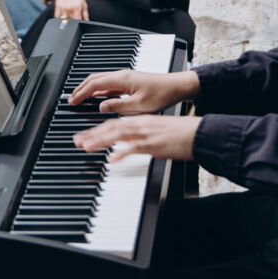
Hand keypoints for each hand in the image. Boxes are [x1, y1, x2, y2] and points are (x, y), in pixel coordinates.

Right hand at [53, 0, 87, 22]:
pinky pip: (57, 16)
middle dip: (73, 21)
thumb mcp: (84, 4)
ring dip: (66, 19)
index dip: (78, 23)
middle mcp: (69, 8)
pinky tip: (63, 14)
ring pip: (63, 20)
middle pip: (70, 21)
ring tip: (69, 15)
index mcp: (76, 8)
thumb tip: (86, 22)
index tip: (78, 22)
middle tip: (74, 17)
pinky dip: (59, 17)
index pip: (77, 21)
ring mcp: (62, 7)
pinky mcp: (57, 6)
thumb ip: (85, 15)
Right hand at [68, 67, 199, 113]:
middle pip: (94, 79)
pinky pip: (108, 82)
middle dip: (81, 88)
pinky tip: (98, 96)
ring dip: (89, 88)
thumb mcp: (139, 106)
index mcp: (122, 79)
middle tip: (71, 99)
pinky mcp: (130, 80)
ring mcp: (125, 77)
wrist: (177, 87)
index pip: (94, 84)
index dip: (81, 93)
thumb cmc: (162, 95)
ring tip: (81, 97)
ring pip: (100, 79)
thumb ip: (118, 106)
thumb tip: (101, 106)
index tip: (72, 101)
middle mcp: (121, 75)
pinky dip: (98, 89)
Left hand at [73, 114, 200, 164]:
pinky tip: (111, 158)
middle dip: (92, 134)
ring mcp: (146, 134)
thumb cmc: (183, 134)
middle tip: (77, 141)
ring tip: (86, 147)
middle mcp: (141, 124)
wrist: (200, 133)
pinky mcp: (153, 145)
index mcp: (142, 120)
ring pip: (117, 134)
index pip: (115, 122)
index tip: (86, 134)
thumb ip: (144, 137)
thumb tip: (134, 146)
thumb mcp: (159, 131)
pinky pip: (133, 148)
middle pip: (111, 127)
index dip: (98, 128)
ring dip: (100, 141)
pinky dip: (120, 153)